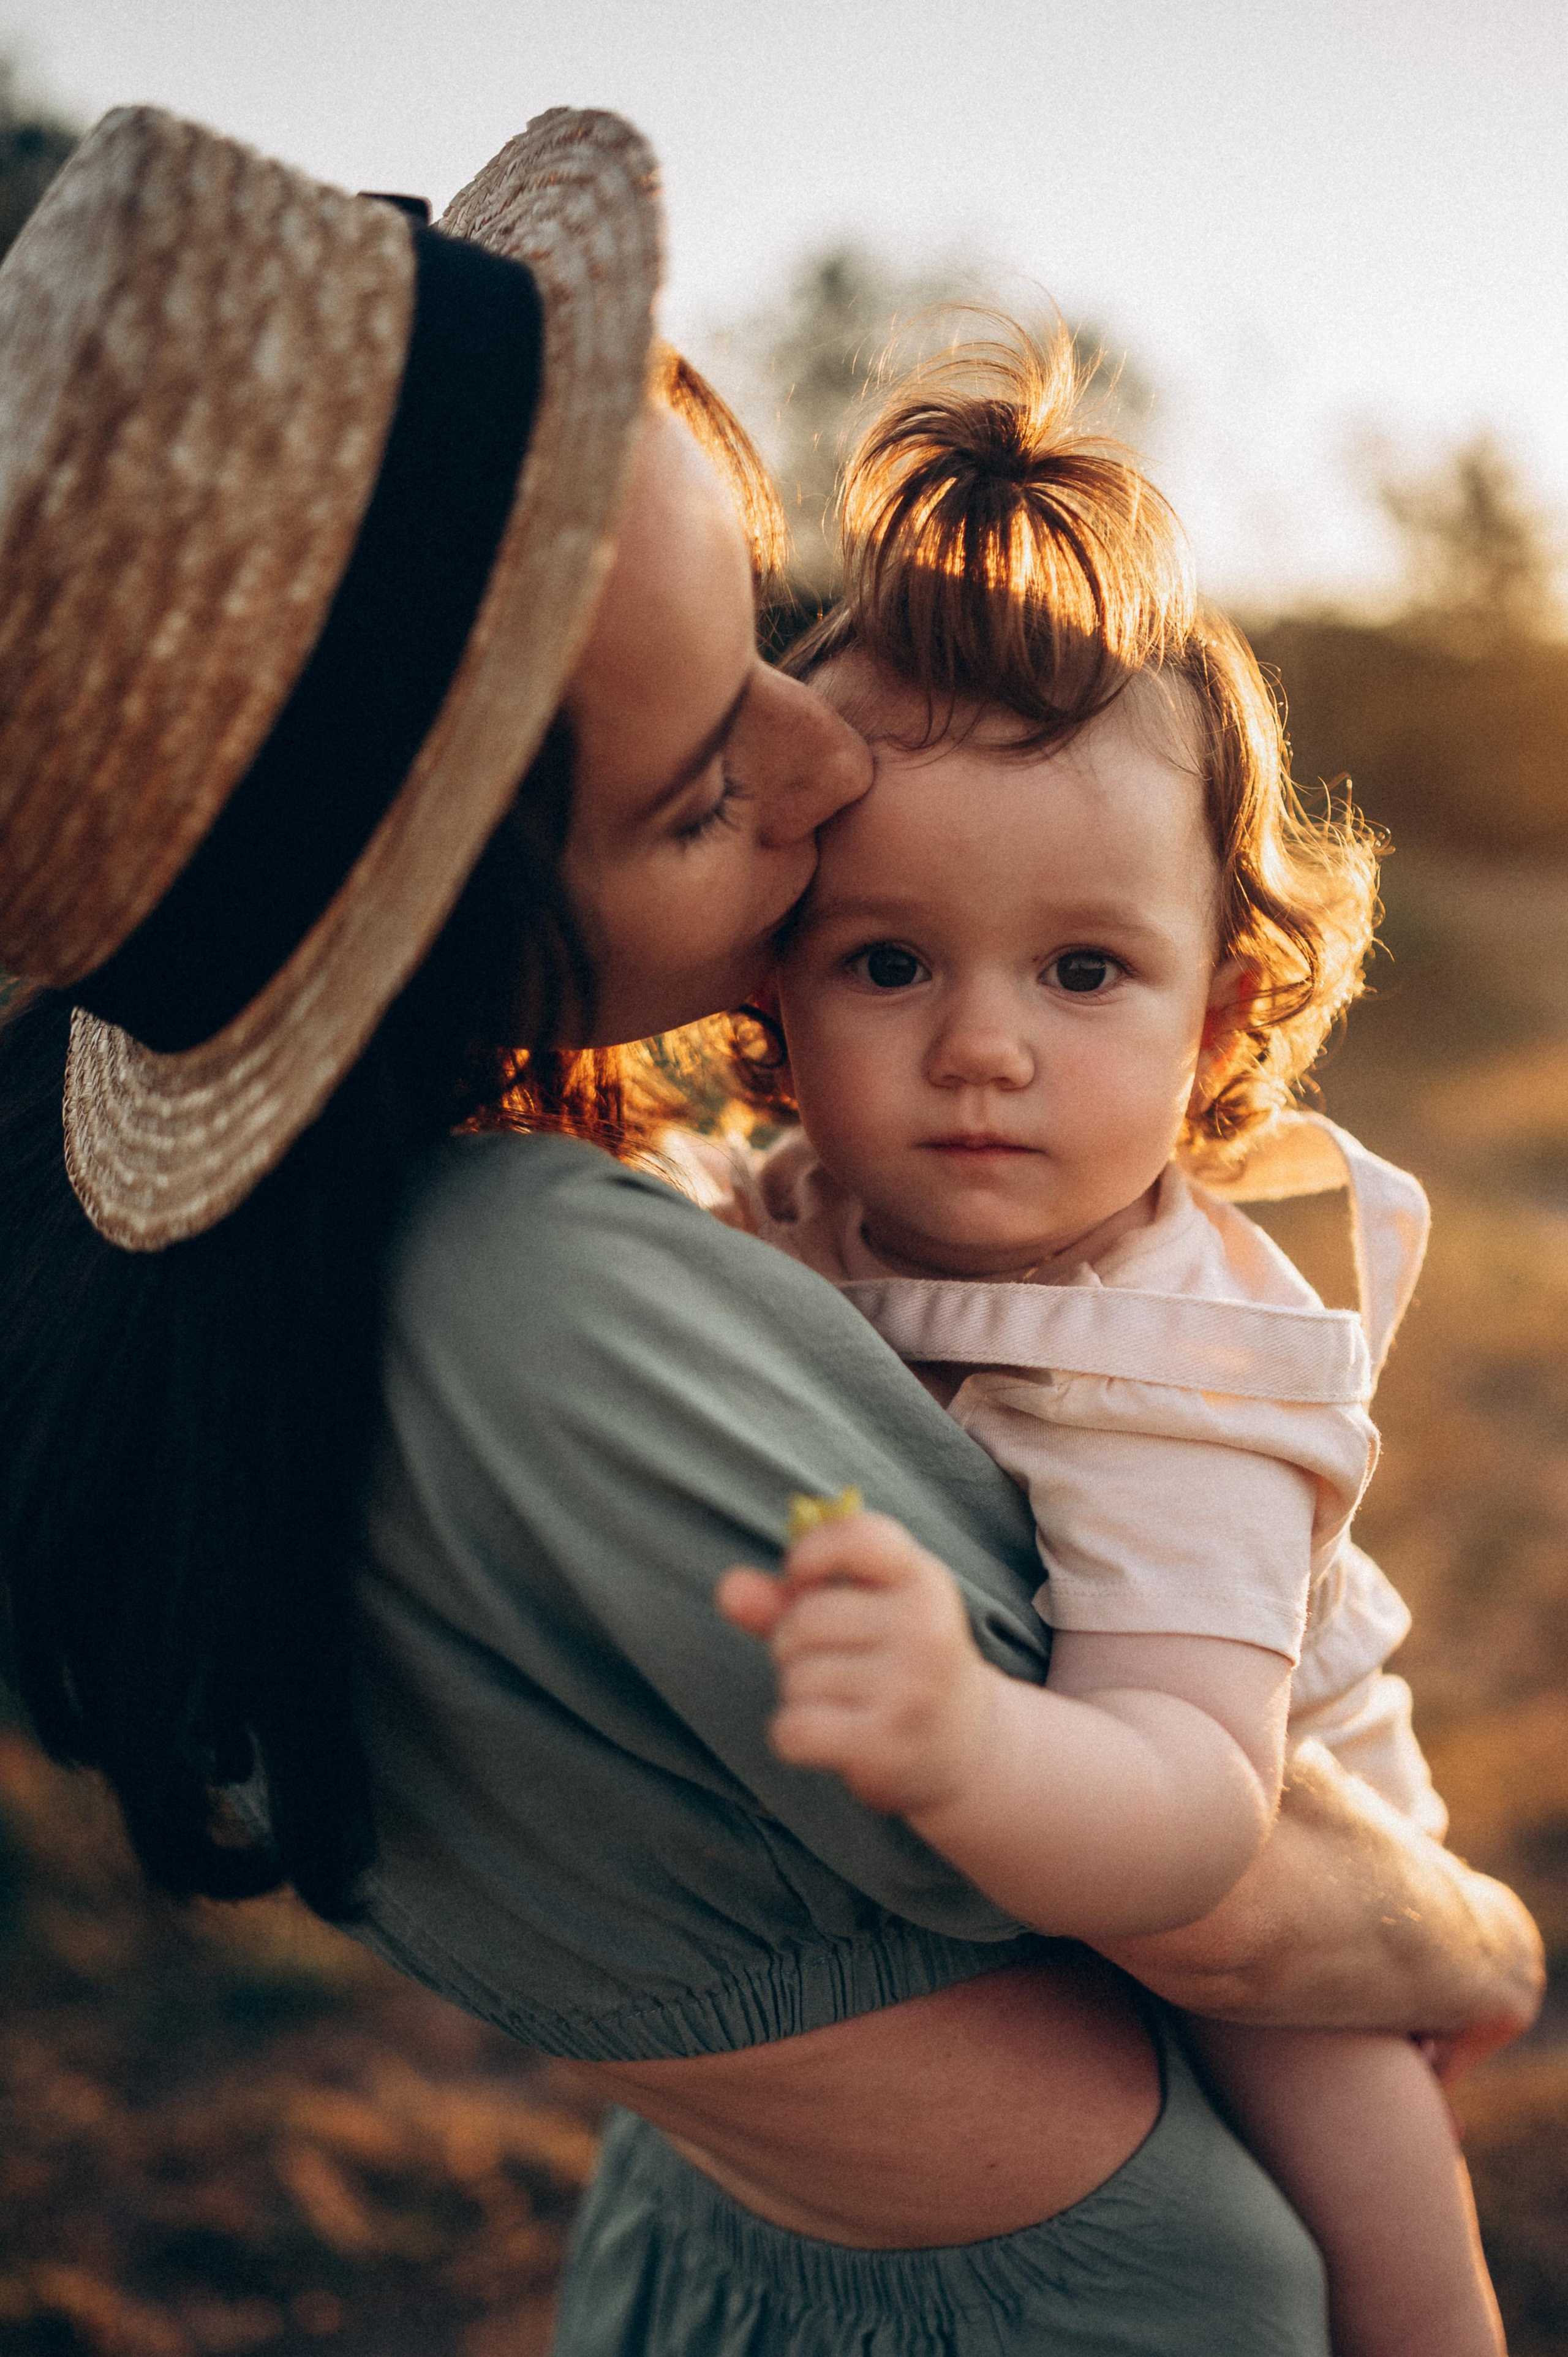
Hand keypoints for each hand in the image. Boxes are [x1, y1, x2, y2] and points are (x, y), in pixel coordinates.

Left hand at [717, 1511, 995, 1817]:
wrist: (965, 1745)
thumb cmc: (899, 1663)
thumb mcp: (866, 1614)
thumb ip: (794, 1596)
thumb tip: (728, 1589)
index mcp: (924, 1582)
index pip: (859, 1538)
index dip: (812, 1551)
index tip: (801, 1573)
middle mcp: (926, 1628)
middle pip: (806, 1619)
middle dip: (794, 1642)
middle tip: (831, 1660)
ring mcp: (910, 1688)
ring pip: (797, 1677)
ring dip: (799, 1692)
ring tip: (842, 1700)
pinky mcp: (887, 1743)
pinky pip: (793, 1728)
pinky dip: (793, 1735)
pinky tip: (828, 1735)